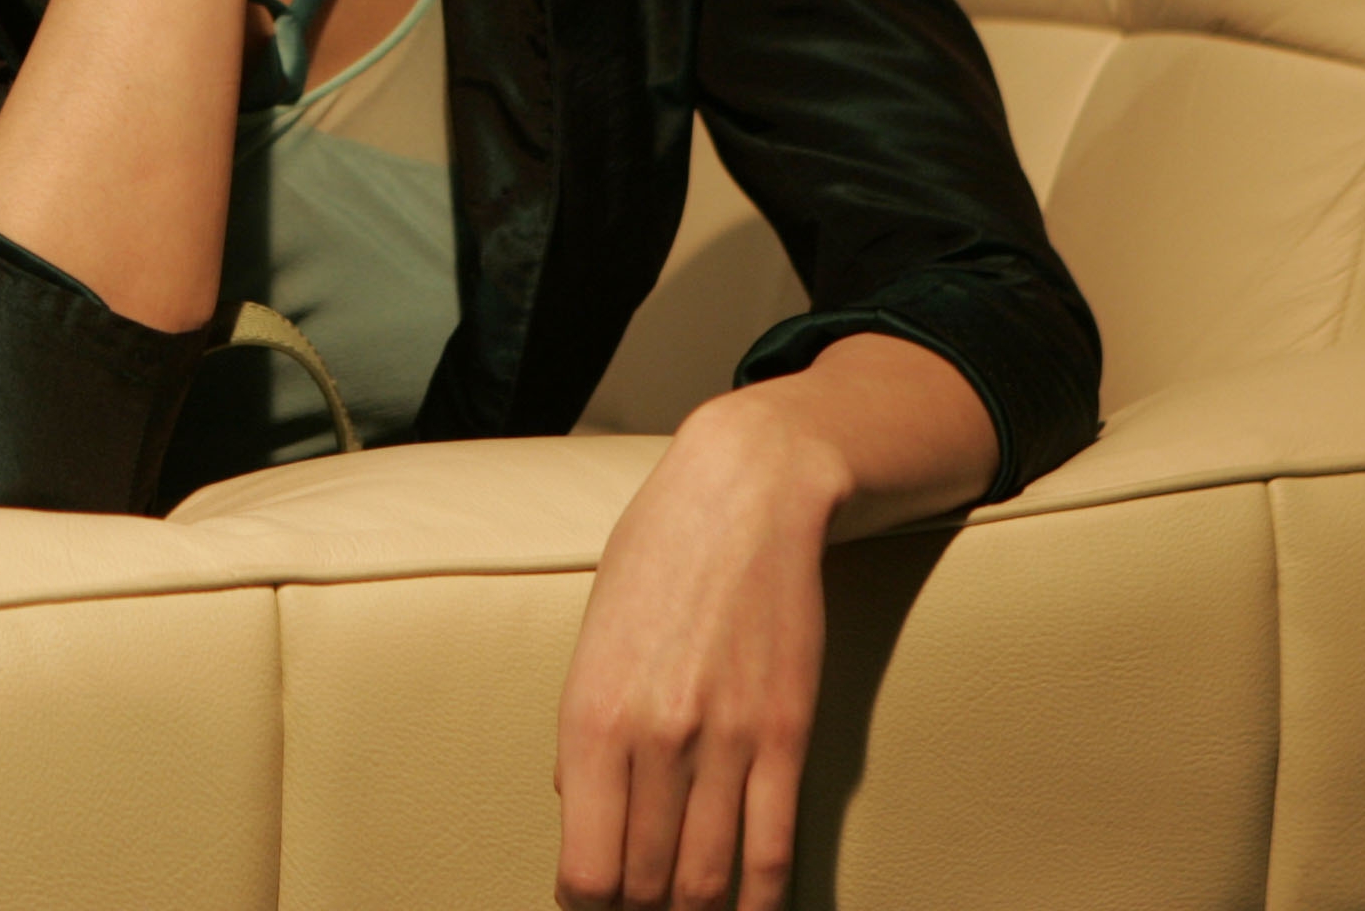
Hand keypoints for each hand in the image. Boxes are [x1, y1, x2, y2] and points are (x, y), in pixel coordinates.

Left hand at [554, 389, 845, 910]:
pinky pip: (773, 848)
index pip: (585, 868)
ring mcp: (724, 742)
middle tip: (643, 907)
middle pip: (644, 886)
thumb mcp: (593, 634)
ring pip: (706, 881)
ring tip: (687, 910)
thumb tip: (579, 808)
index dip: (588, 905)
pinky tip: (750, 909)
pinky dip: (762, 898)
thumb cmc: (657, 555)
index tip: (593, 902)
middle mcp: (653, 740)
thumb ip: (584, 728)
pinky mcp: (785, 735)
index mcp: (590, 717)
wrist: (745, 494)